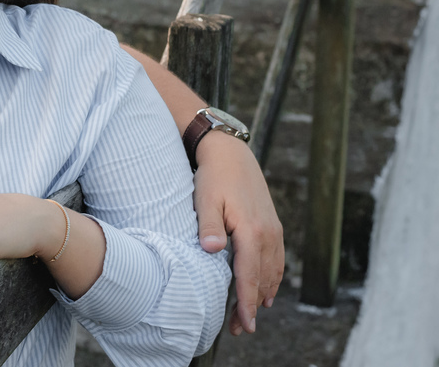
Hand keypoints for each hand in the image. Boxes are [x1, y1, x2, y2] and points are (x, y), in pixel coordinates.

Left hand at [194, 132, 283, 334]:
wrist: (232, 153)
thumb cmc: (214, 177)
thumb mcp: (205, 199)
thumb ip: (209, 226)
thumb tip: (212, 250)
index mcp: (251, 231)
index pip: (250, 276)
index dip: (247, 303)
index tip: (245, 325)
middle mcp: (268, 234)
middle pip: (262, 280)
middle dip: (253, 306)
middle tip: (239, 329)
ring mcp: (274, 231)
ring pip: (272, 272)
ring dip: (263, 295)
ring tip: (251, 316)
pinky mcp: (273, 226)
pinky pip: (277, 260)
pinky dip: (272, 278)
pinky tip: (267, 290)